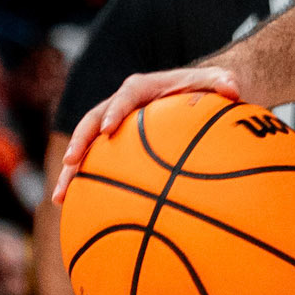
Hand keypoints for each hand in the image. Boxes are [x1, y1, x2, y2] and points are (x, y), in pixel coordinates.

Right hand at [53, 65, 240, 201]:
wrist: (198, 94)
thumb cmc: (209, 89)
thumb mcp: (220, 82)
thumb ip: (224, 83)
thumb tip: (234, 89)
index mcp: (142, 88)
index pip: (124, 97)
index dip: (114, 112)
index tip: (107, 130)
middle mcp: (121, 105)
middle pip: (92, 122)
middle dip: (80, 142)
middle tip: (71, 163)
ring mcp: (115, 127)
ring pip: (87, 148)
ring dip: (72, 171)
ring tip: (60, 198)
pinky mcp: (116, 146)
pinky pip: (98, 165)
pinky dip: (87, 185)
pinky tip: (77, 212)